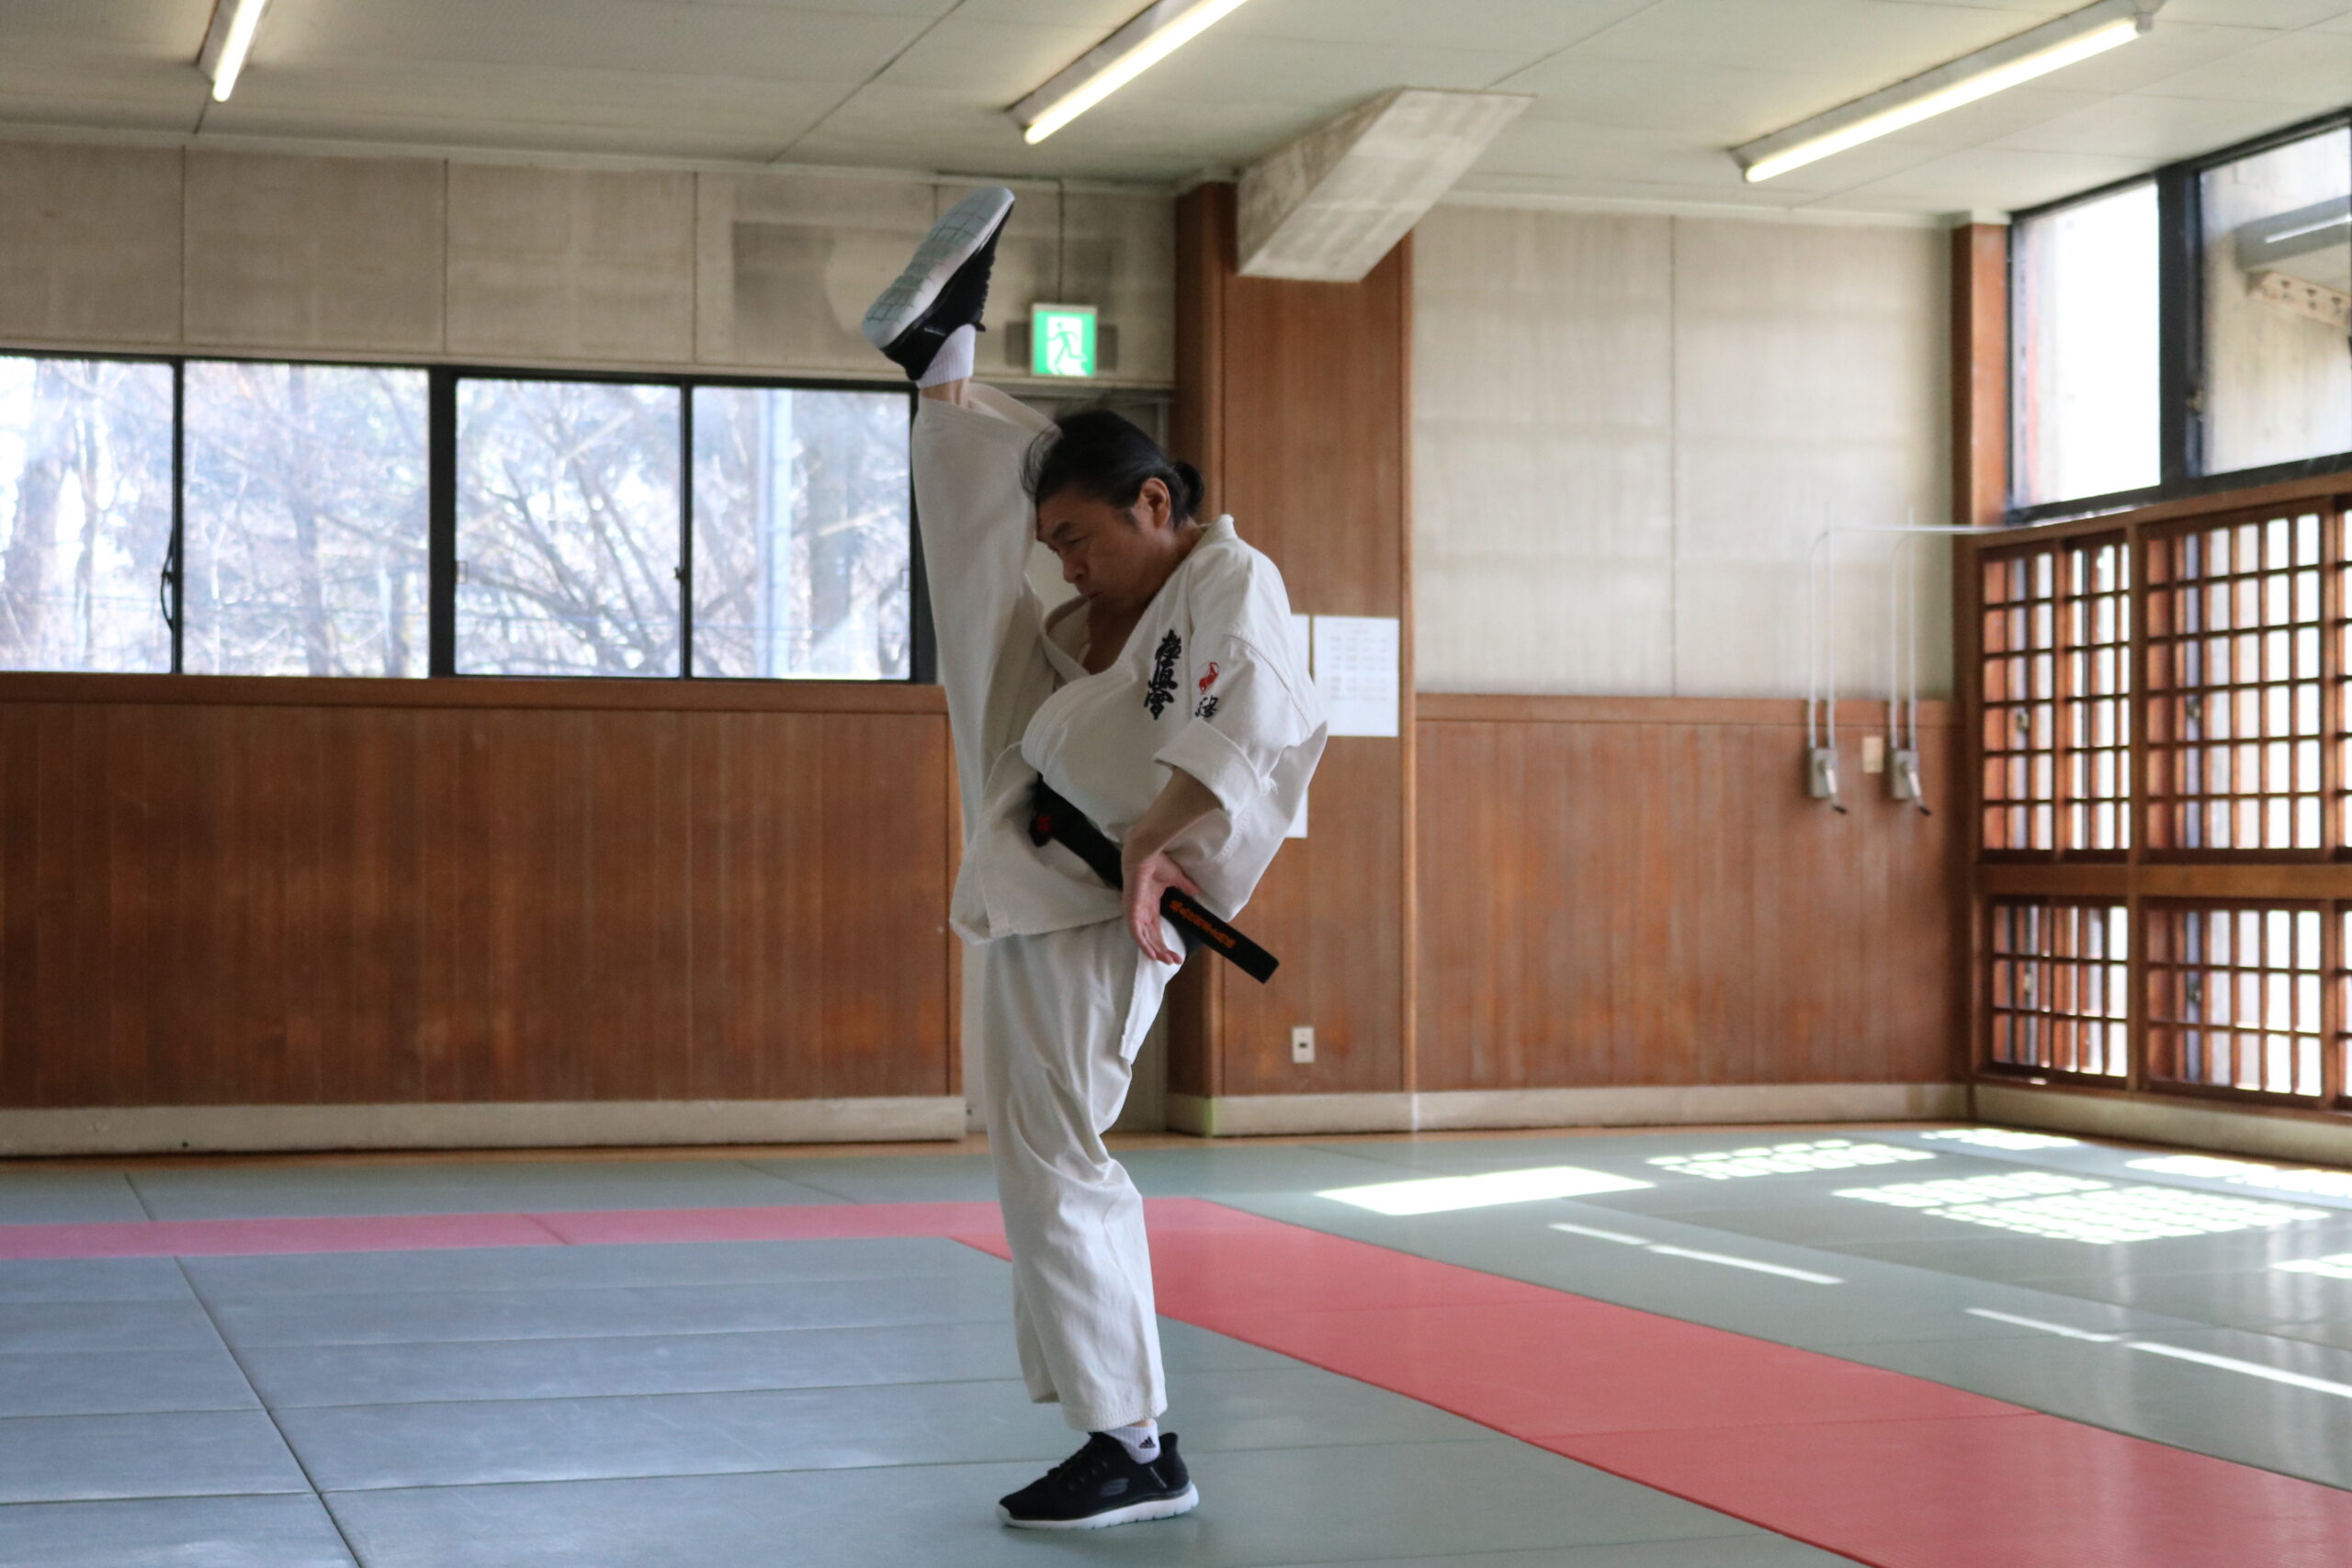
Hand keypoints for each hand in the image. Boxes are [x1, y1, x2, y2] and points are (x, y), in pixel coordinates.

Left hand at [1122, 845, 1201, 965]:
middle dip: (1161, 951)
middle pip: (1150, 938)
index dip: (1164, 943)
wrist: (1145, 852)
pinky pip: (1136, 931)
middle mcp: (1140, 911)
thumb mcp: (1175, 878)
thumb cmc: (1156, 862)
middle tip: (1174, 962)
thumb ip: (1185, 886)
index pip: (1155, 930)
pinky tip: (1152, 953)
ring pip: (1143, 938)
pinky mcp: (1131, 909)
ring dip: (1153, 950)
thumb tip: (1197, 892)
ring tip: (1166, 960)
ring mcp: (1135, 911)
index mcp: (1148, 905)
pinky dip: (1143, 943)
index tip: (1176, 955)